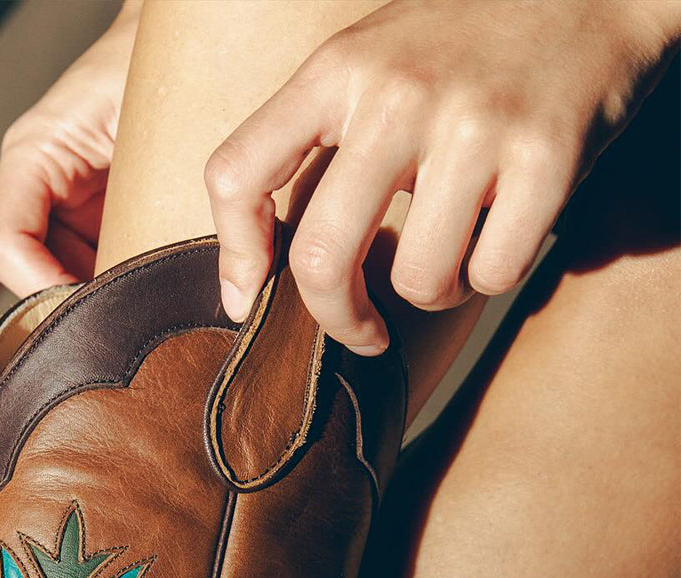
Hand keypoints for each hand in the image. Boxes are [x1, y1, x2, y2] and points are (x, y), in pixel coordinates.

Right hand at [0, 2, 141, 295]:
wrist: (188, 50)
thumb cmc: (164, 71)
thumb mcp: (150, 131)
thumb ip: (140, 200)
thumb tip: (148, 276)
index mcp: (33, 156)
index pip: (4, 248)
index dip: (42, 288)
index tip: (95, 310)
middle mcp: (36, 188)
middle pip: (28, 278)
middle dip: (75, 307)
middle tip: (128, 321)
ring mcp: (61, 210)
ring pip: (59, 287)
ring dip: (101, 304)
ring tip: (144, 305)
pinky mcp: (90, 225)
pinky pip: (92, 276)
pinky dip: (120, 293)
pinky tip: (151, 291)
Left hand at [204, 0, 680, 350]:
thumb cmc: (466, 45)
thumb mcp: (372, 62)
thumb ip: (318, 142)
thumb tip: (258, 271)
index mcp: (336, 70)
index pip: (237, 174)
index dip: (233, 256)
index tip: (248, 300)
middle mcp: (396, 94)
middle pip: (322, 258)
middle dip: (340, 319)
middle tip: (363, 331)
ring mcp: (473, 125)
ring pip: (420, 280)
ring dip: (437, 292)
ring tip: (455, 251)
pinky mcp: (545, 156)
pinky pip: (493, 273)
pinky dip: (495, 274)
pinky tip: (502, 232)